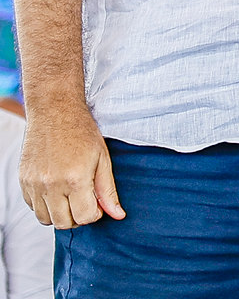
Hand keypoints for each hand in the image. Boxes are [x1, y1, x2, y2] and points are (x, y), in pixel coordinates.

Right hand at [20, 102, 122, 228]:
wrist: (54, 111)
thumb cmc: (82, 132)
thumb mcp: (103, 159)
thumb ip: (108, 190)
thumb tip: (118, 215)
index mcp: (75, 179)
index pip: (85, 217)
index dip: (95, 213)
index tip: (97, 202)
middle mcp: (51, 185)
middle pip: (64, 223)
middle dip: (78, 217)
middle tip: (85, 199)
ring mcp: (33, 184)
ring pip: (45, 219)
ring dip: (60, 213)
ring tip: (70, 194)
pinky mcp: (23, 181)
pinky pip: (33, 207)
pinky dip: (45, 204)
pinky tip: (56, 188)